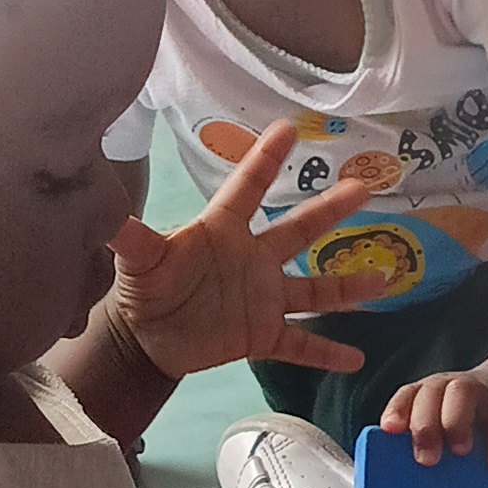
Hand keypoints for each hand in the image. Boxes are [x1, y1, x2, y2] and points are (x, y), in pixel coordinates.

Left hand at [103, 120, 385, 381]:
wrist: (145, 341)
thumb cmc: (144, 291)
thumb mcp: (137, 260)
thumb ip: (128, 233)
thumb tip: (100, 202)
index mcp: (224, 231)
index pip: (248, 188)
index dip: (266, 159)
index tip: (289, 128)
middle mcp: (252, 258)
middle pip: (299, 230)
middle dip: (330, 209)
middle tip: (363, 186)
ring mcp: (263, 297)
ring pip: (314, 288)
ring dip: (348, 286)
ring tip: (387, 278)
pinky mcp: (262, 335)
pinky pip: (301, 343)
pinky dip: (326, 352)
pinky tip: (356, 358)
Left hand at [381, 346, 487, 469]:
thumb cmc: (477, 417)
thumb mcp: (450, 425)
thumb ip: (431, 446)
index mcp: (432, 393)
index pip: (408, 395)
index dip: (397, 411)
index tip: (389, 430)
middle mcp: (452, 387)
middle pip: (431, 393)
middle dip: (425, 425)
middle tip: (426, 459)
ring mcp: (483, 392)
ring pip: (462, 394)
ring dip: (456, 423)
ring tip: (460, 452)